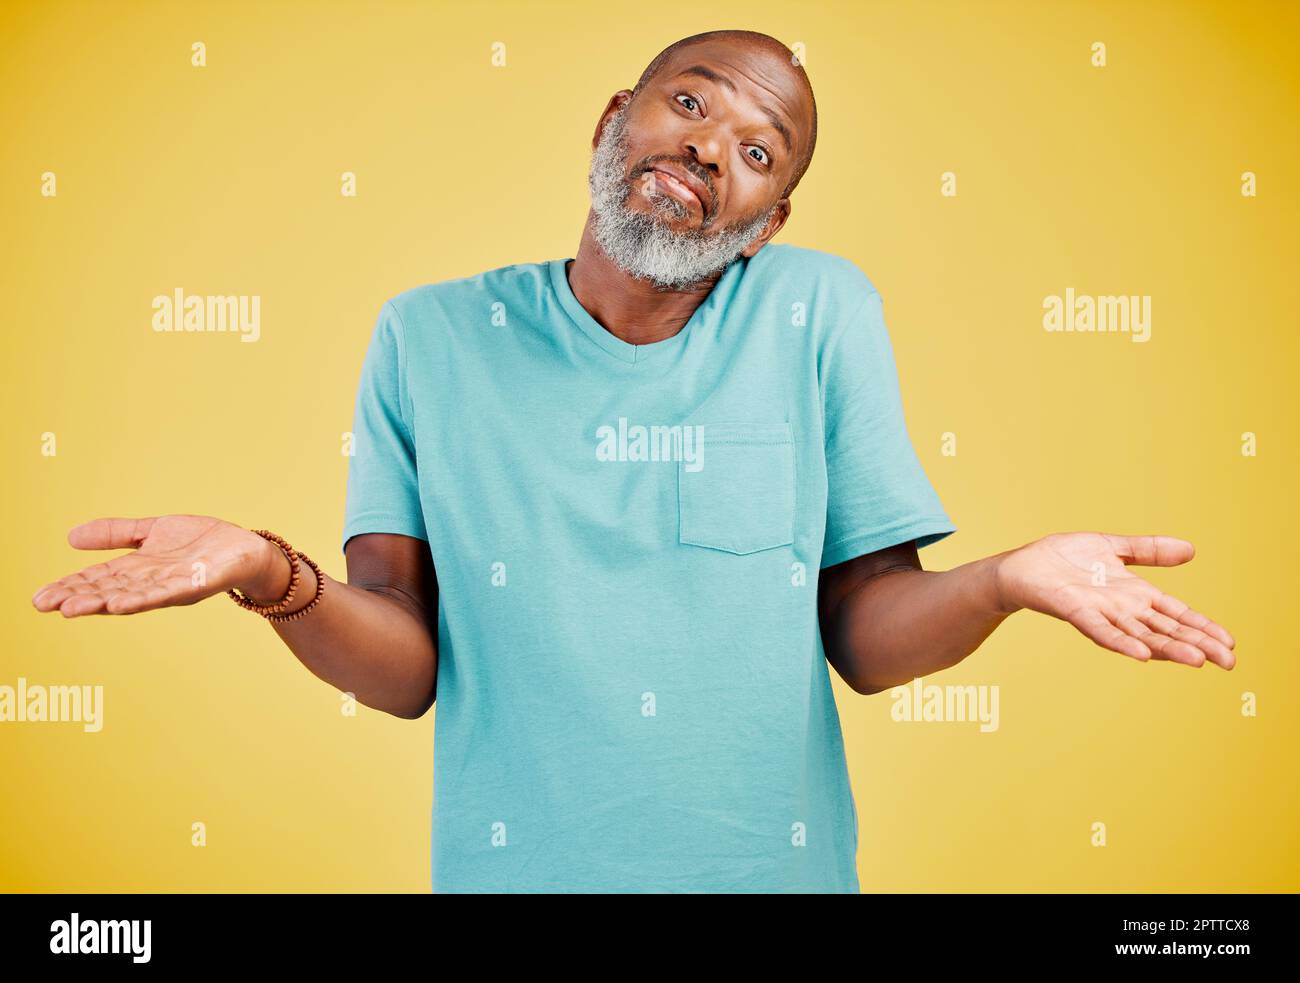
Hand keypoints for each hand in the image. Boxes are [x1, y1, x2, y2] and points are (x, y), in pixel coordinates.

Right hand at [31, 515, 281, 617]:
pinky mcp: (196, 583)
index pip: (98, 579)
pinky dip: (143, 598)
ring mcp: (173, 585)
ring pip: (133, 596)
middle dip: (78, 597)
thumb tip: (70, 537)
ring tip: (75, 607)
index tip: (39, 598)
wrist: (246, 549)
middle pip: (109, 591)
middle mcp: (152, 582)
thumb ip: (116, 534)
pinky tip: (121, 603)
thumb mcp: (152, 532)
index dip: (70, 587)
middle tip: (46, 605)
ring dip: (104, 602)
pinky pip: (166, 593)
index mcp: (139, 569)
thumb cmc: (200, 542)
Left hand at [993, 532, 1235, 667]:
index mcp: (1135, 594)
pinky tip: (1141, 655)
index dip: (1202, 627)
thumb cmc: (1065, 558)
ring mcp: (1101, 612)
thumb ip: (1149, 551)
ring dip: (1167, 648)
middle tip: (1229, 662)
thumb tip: (1191, 550)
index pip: (1177, 613)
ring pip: (1140, 634)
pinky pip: (1101, 630)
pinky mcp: (1075, 610)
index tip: (1231, 643)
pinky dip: (1121, 642)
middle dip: (1197, 644)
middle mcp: (1122, 608)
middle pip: (1166, 629)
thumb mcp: (1113, 548)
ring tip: (1197, 660)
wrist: (1022, 565)